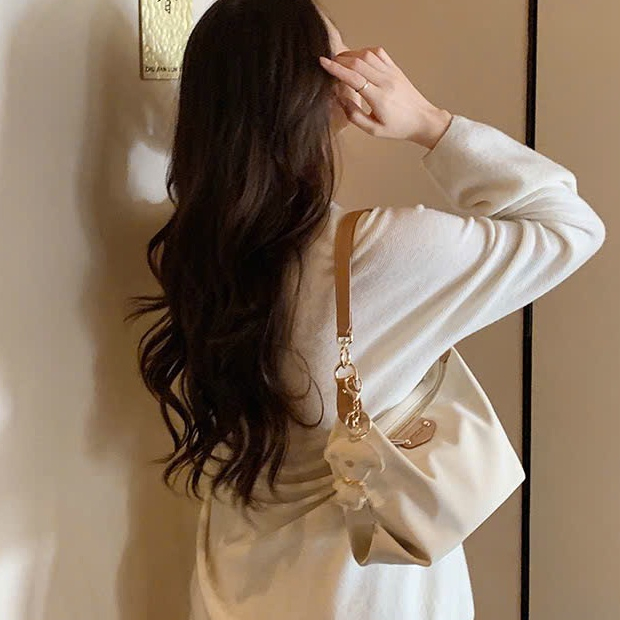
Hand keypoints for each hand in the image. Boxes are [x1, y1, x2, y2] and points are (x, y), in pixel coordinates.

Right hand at [319, 47, 452, 147]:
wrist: (423, 120)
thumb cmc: (398, 128)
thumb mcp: (373, 130)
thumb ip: (354, 115)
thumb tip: (339, 98)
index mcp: (379, 98)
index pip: (354, 78)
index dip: (336, 69)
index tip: (322, 63)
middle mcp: (385, 81)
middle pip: (358, 62)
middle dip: (340, 60)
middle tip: (329, 63)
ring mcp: (392, 73)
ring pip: (367, 55)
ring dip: (351, 55)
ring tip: (340, 61)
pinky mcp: (396, 69)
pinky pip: (379, 53)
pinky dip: (365, 52)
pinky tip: (358, 58)